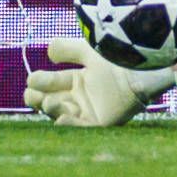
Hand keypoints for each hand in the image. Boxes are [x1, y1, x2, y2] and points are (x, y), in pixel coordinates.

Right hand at [29, 34, 176, 125]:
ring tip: (48, 101)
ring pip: (63, 114)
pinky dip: (71, 125)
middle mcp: (82, 97)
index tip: (32, 80)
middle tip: (33, 95)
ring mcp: (91, 111)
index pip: (52, 84)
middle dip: (39, 99)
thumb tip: (49, 51)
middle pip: (52, 101)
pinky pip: (82, 127)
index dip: (40, 82)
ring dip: (52, 109)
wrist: (144, 68)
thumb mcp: (90, 50)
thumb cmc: (119, 57)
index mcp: (78, 80)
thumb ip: (69, 48)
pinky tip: (61, 118)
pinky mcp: (101, 123)